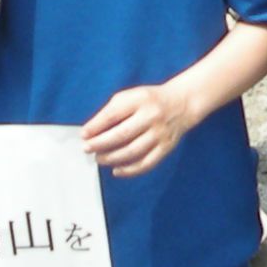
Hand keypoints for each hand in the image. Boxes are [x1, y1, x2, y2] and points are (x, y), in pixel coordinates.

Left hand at [81, 78, 201, 178]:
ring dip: (112, 158)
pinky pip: (146, 163)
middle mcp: (152, 116)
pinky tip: (116, 170)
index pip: (114, 114)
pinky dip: (130, 170)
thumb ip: (112, 111)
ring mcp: (160, 133)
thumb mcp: (131, 96)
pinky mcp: (166, 147)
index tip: (84, 134)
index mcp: (140, 100)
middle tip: (87, 148)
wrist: (182, 103)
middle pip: (122, 134)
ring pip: (133, 151)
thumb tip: (91, 131)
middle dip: (100, 144)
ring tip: (99, 158)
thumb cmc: (149, 100)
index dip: (96, 126)